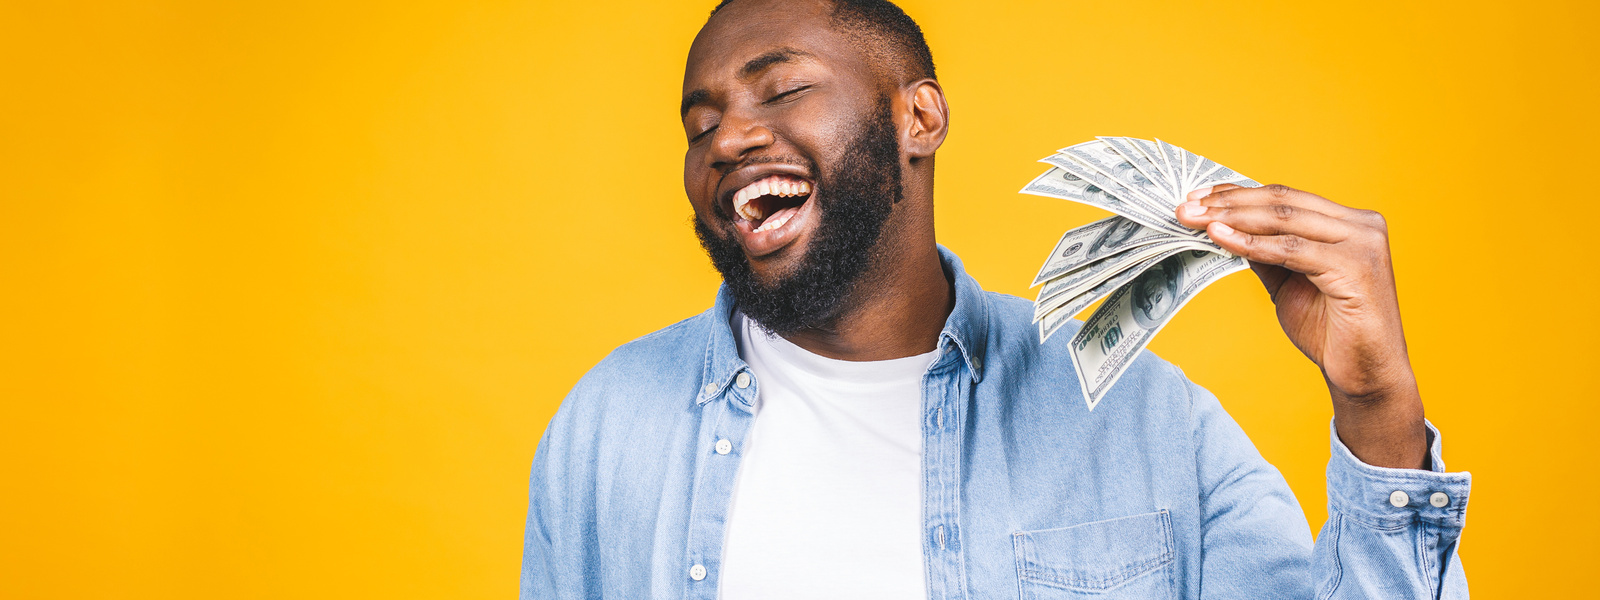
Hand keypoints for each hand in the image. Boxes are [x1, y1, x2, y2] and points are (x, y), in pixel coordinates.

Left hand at [1176, 184, 1426, 468]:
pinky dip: (1252, 243)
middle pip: (1282, 202)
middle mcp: (1361, 225)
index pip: (1285, 197)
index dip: (1239, 194)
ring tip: (1196, 219)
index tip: (1198, 196)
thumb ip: (1263, 252)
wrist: (1363, 375)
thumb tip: (1222, 227)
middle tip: (1186, 206)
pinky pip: (1292, 250)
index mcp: (1348, 223)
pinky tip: (1221, 238)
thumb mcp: (1287, 282)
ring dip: (1234, 217)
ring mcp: (1363, 244)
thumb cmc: (1330, 330)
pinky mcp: (1356, 268)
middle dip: (1228, 203)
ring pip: (1285, 219)